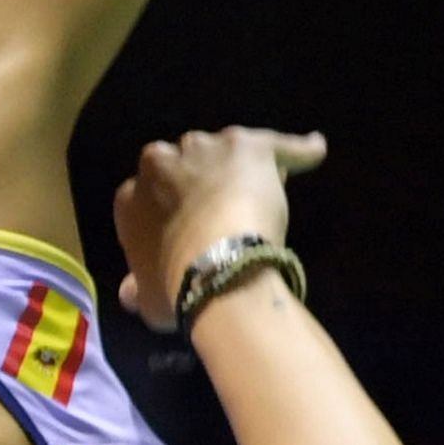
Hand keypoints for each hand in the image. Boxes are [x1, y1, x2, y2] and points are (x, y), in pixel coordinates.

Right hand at [114, 126, 325, 324]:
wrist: (219, 269)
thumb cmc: (180, 289)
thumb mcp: (149, 300)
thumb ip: (138, 288)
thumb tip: (129, 292)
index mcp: (131, 199)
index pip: (152, 194)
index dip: (174, 208)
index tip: (192, 226)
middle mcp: (160, 163)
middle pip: (185, 163)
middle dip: (201, 179)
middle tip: (225, 207)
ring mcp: (205, 148)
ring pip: (225, 150)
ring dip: (239, 165)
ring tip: (263, 188)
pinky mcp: (247, 145)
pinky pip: (280, 145)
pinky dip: (299, 149)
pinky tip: (314, 149)